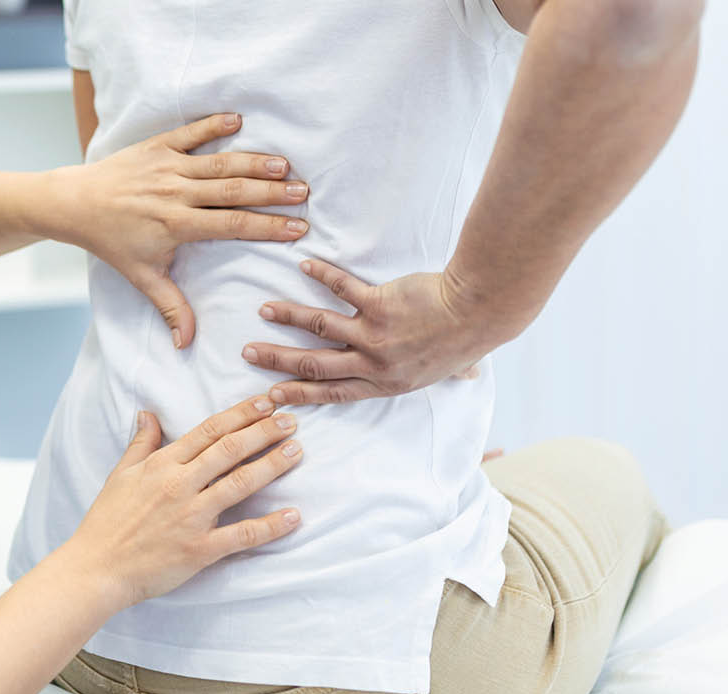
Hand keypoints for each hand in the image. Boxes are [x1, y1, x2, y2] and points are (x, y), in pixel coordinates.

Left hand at [52, 113, 309, 349]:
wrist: (73, 203)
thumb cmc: (111, 241)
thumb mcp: (142, 277)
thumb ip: (170, 308)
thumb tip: (187, 344)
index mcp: (177, 225)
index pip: (232, 226)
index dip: (268, 227)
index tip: (298, 228)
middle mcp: (176, 193)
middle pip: (233, 191)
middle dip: (271, 192)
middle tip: (303, 192)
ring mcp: (167, 167)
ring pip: (219, 163)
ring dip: (254, 161)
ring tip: (286, 164)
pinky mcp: (157, 146)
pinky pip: (190, 133)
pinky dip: (213, 125)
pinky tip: (240, 119)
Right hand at [65, 396, 301, 609]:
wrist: (96, 569)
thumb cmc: (107, 522)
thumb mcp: (121, 474)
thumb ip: (141, 442)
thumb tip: (148, 413)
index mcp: (163, 464)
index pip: (210, 430)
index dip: (241, 414)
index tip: (265, 402)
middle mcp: (180, 485)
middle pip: (230, 449)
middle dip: (264, 432)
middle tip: (291, 420)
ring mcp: (192, 517)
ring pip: (240, 483)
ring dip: (272, 465)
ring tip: (297, 451)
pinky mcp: (200, 549)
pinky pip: (241, 535)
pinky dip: (270, 526)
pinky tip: (293, 516)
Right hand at [241, 259, 499, 404]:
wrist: (477, 311)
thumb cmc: (468, 340)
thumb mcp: (453, 369)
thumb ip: (447, 374)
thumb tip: (466, 377)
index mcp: (386, 383)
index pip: (333, 393)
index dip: (300, 394)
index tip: (274, 395)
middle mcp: (374, 364)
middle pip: (315, 365)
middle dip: (278, 362)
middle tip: (250, 355)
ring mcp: (373, 334)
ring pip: (319, 327)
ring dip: (289, 317)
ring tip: (264, 311)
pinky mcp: (378, 304)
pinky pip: (343, 288)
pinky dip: (323, 275)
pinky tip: (305, 265)